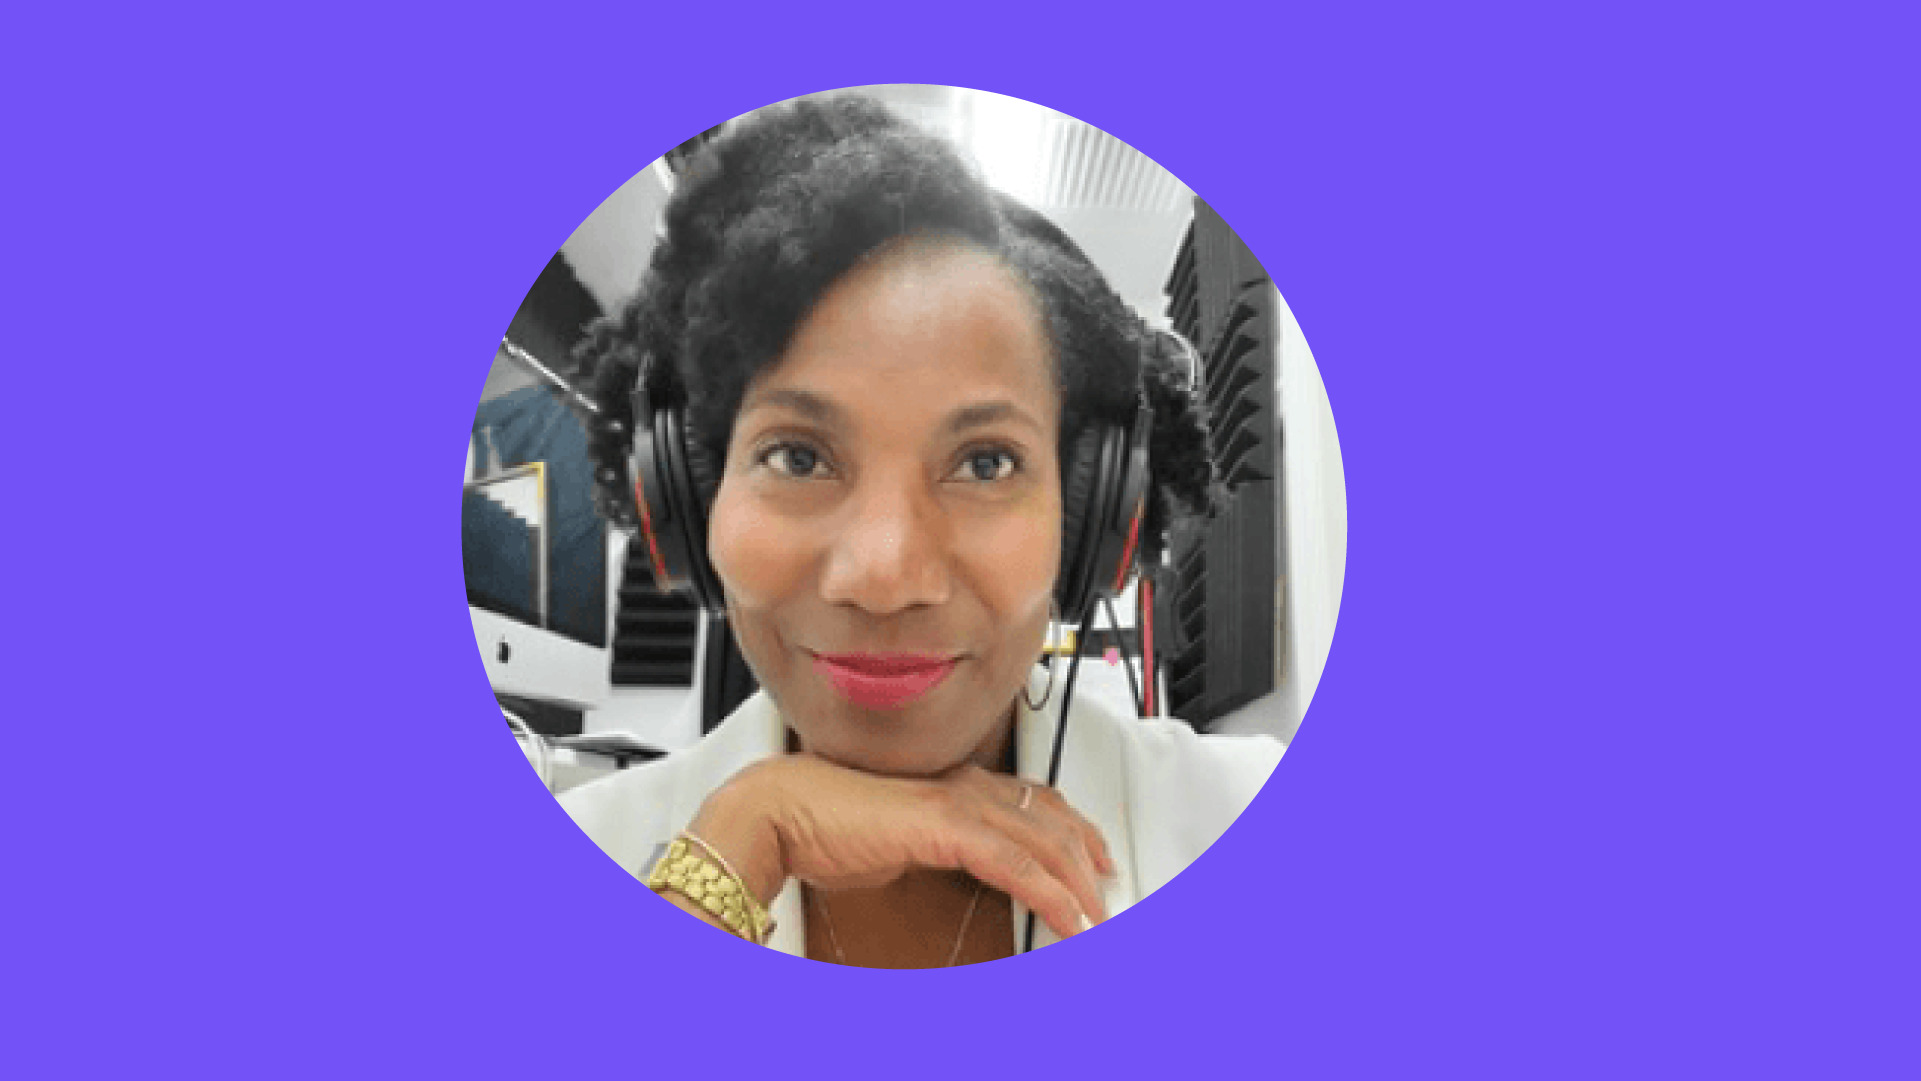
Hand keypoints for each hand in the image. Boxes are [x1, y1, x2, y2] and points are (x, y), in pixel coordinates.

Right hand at [684, 754, 1114, 941]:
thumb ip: (932, 847)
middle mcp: (966, 784)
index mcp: (954, 782)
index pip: (1035, 800)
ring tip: (1094, 921)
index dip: (1074, 829)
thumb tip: (953, 865)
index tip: (1095, 858)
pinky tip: (1065, 918)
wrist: (781, 811)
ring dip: (1077, 885)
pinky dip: (1049, 894)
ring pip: (1044, 842)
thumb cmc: (823, 826)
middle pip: (1052, 819)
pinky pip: (1017, 864)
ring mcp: (959, 801)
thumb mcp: (897, 840)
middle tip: (1108, 895)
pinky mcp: (947, 826)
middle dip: (1088, 860)